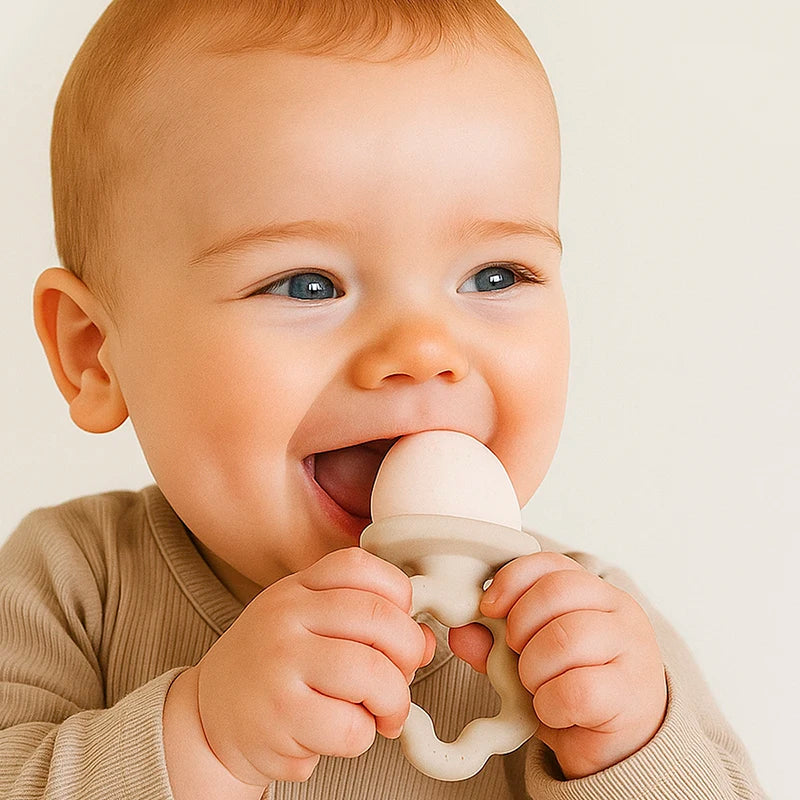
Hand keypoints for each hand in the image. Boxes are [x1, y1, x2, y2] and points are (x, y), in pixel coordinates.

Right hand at [189, 547, 435, 784]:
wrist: (208, 716)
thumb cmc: (270, 667)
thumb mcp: (309, 624)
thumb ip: (364, 622)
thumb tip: (426, 640)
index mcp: (297, 588)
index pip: (360, 567)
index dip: (399, 594)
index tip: (402, 623)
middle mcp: (286, 617)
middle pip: (379, 618)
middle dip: (409, 653)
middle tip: (403, 675)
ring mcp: (280, 664)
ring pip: (372, 673)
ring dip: (393, 702)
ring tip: (382, 714)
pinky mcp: (278, 717)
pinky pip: (350, 727)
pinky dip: (361, 737)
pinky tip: (340, 732)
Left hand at [448, 552, 666, 778]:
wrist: (619, 749)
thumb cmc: (573, 692)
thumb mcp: (530, 659)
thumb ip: (495, 643)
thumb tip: (460, 633)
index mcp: (596, 594)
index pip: (552, 563)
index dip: (512, 579)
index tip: (488, 607)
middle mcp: (620, 612)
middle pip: (557, 591)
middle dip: (520, 625)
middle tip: (516, 655)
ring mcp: (632, 651)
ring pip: (566, 637)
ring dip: (533, 668)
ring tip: (536, 687)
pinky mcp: (631, 695)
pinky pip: (577, 689)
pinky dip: (550, 704)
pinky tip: (552, 711)